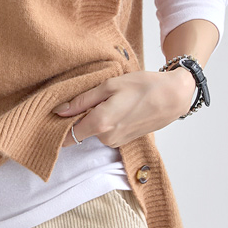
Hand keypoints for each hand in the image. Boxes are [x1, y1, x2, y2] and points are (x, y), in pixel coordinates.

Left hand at [53, 67, 196, 147]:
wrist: (174, 97)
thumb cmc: (144, 86)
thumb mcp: (109, 86)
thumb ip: (82, 100)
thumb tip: (59, 111)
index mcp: (100, 123)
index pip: (67, 136)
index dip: (57, 128)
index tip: (53, 117)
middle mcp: (107, 138)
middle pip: (80, 131)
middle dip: (79, 117)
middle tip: (90, 97)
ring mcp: (116, 142)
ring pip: (94, 131)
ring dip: (94, 118)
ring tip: (109, 100)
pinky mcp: (124, 141)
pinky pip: (106, 132)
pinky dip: (106, 122)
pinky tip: (118, 107)